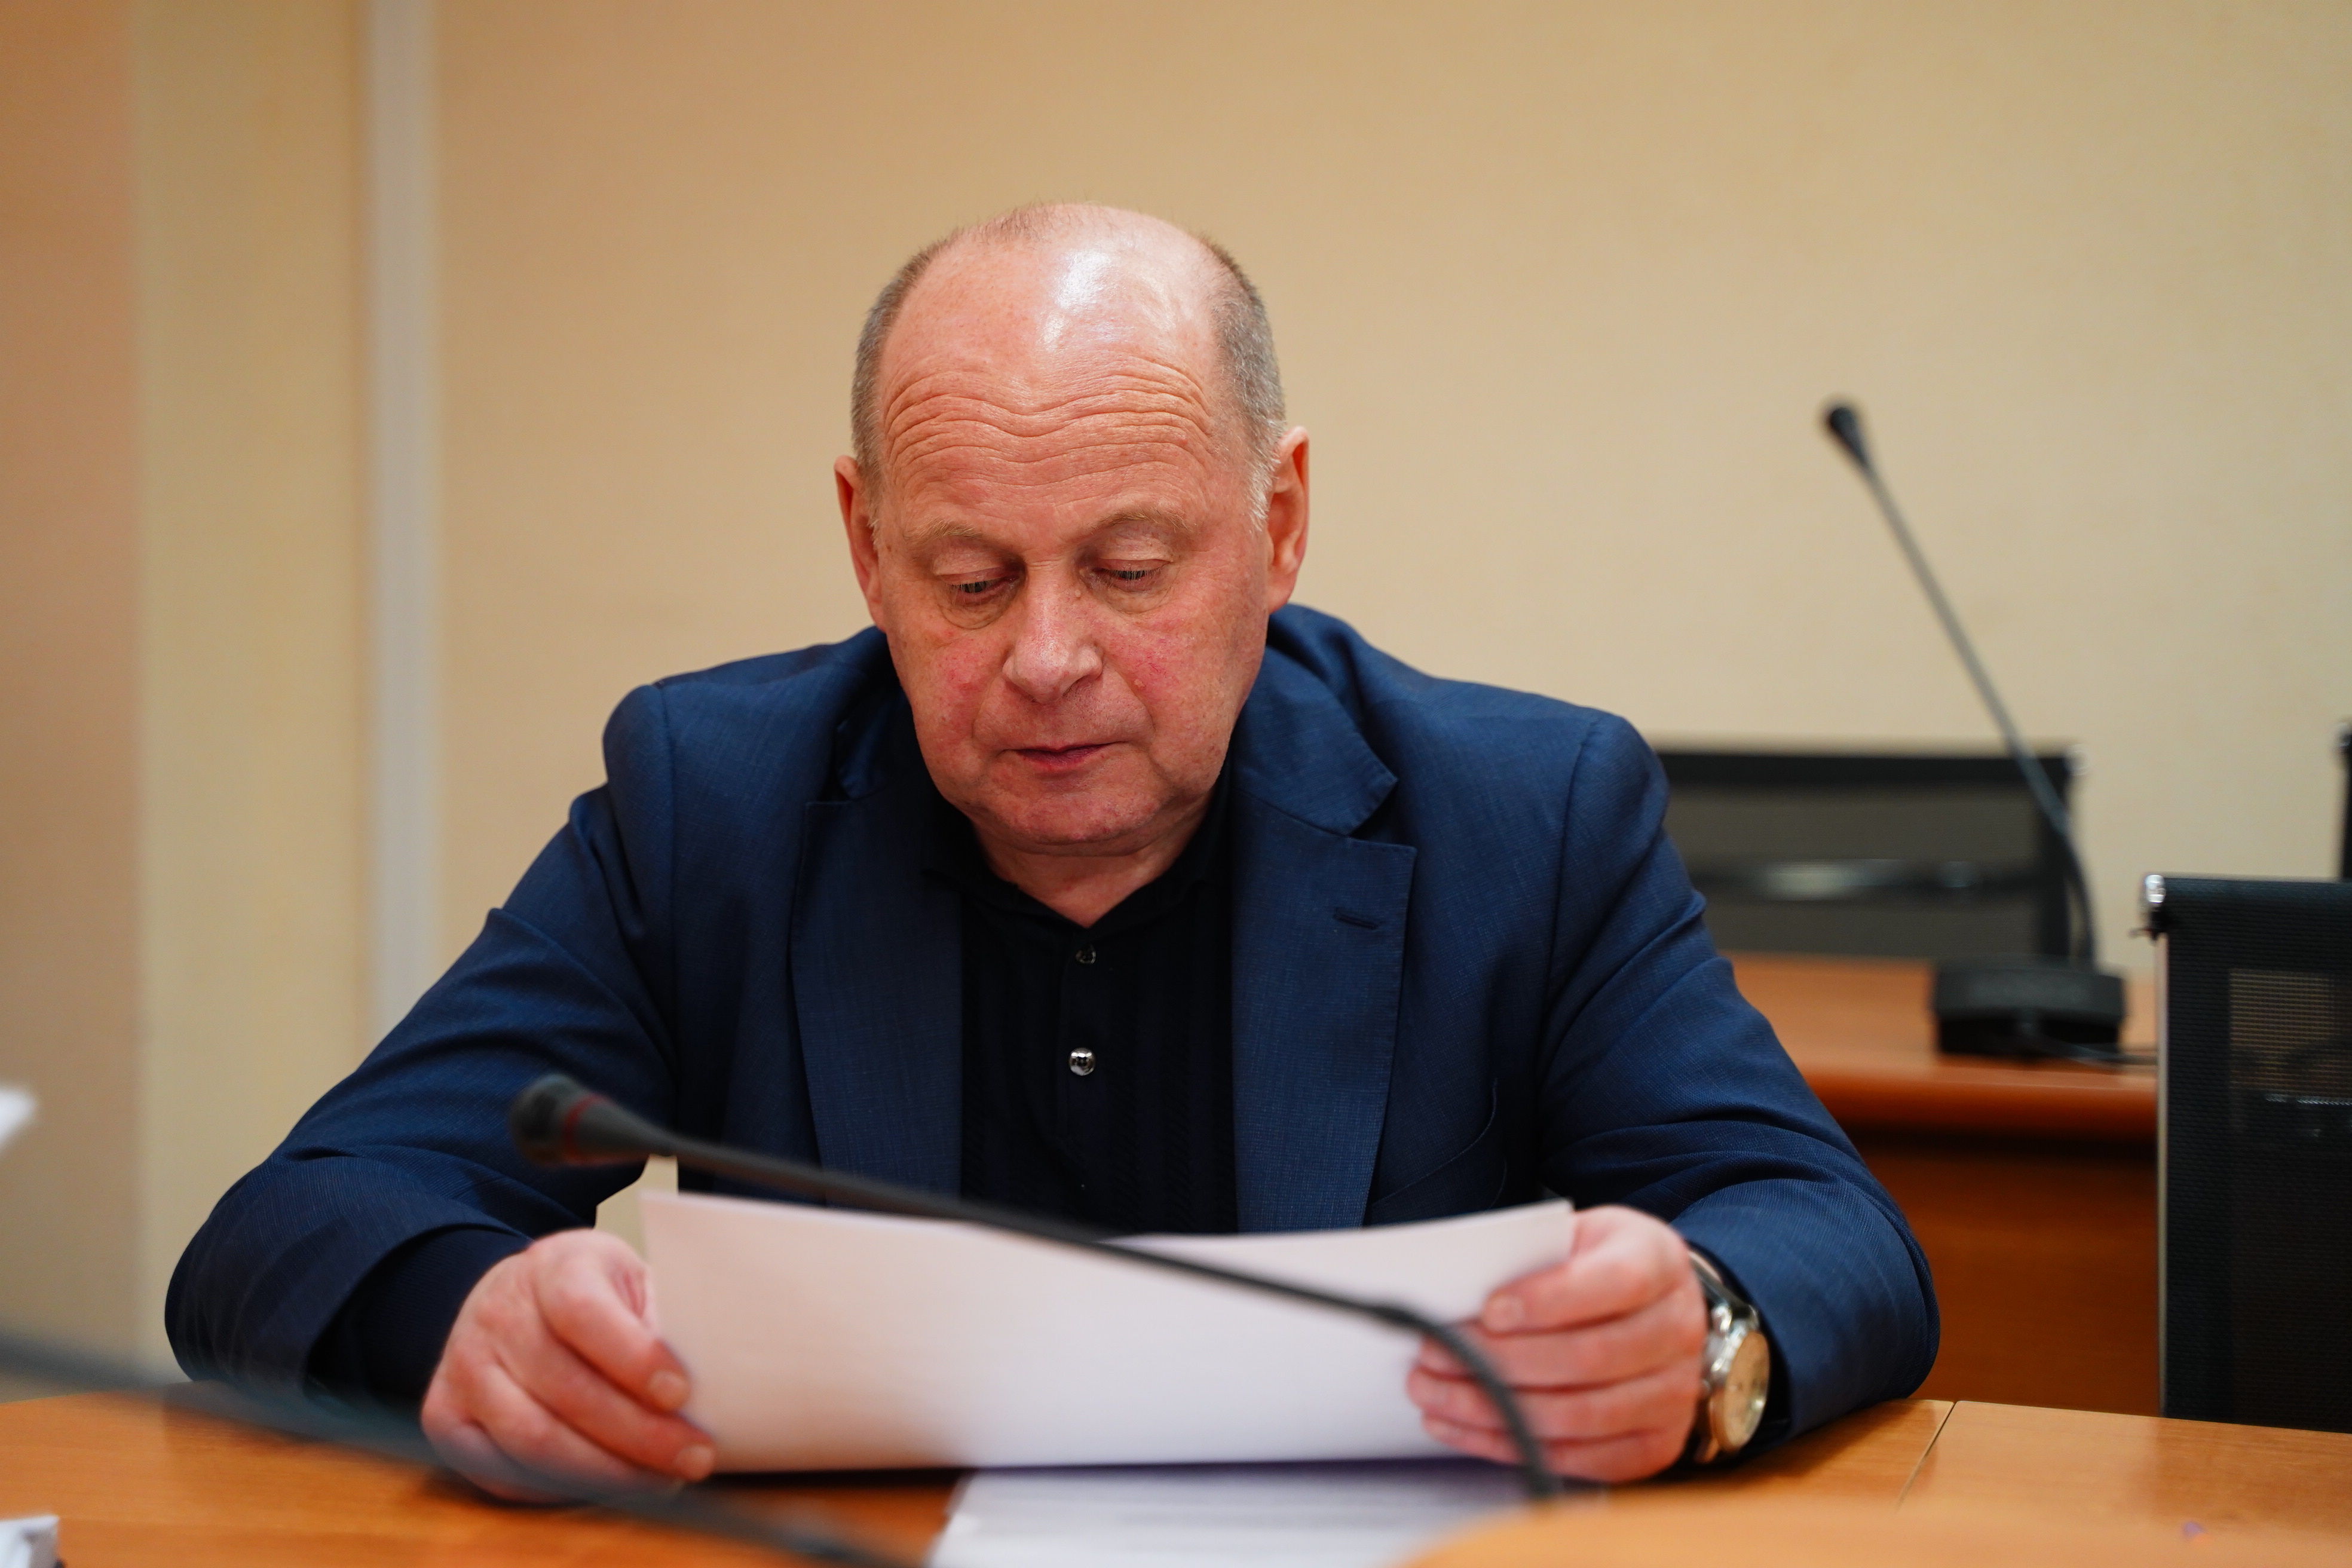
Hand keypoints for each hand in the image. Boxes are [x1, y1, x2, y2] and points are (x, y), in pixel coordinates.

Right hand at [421, 1228, 713, 1499]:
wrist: (517, 1298)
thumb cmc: (595, 1294)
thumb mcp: (632, 1281)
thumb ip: (663, 1319)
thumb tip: (718, 1376)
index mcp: (553, 1266)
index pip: (583, 1311)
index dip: (633, 1357)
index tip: (682, 1393)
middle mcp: (497, 1313)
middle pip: (564, 1388)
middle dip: (637, 1434)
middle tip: (694, 1457)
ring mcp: (462, 1367)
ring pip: (532, 1438)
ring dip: (606, 1471)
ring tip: (662, 1481)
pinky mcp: (445, 1419)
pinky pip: (504, 1471)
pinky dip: (563, 1489)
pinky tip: (611, 1486)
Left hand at [1407, 1204, 1706, 1482]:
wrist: (1654, 1308)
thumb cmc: (1598, 1266)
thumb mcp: (1575, 1235)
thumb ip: (1530, 1255)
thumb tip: (1456, 1289)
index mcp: (1658, 1263)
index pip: (1611, 1284)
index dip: (1547, 1301)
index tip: (1489, 1310)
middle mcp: (1678, 1330)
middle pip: (1589, 1358)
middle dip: (1501, 1361)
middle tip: (1434, 1353)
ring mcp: (1673, 1394)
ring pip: (1580, 1415)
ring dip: (1495, 1407)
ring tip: (1432, 1393)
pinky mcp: (1654, 1444)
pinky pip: (1578, 1458)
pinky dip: (1511, 1445)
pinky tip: (1461, 1426)